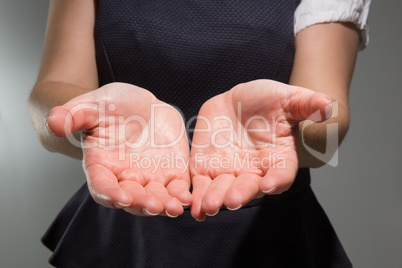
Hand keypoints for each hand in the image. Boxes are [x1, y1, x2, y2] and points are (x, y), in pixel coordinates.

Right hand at [46, 83, 191, 216]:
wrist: (142, 105)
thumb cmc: (113, 106)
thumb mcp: (93, 104)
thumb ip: (74, 114)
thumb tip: (54, 122)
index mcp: (102, 166)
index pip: (102, 186)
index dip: (110, 194)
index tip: (121, 197)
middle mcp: (125, 178)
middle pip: (132, 199)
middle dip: (142, 204)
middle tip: (154, 205)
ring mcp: (149, 179)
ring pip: (156, 199)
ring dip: (165, 205)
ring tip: (175, 207)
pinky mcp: (171, 174)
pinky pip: (177, 189)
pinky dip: (182, 196)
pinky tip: (189, 198)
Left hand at [190, 79, 330, 220]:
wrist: (238, 102)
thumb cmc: (268, 101)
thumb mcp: (288, 98)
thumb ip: (307, 104)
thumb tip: (326, 106)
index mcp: (278, 157)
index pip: (281, 174)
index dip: (276, 180)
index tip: (269, 185)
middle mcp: (254, 171)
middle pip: (249, 187)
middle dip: (240, 194)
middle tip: (232, 200)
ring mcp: (230, 172)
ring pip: (223, 189)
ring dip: (215, 199)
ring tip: (207, 206)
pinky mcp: (207, 168)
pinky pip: (201, 184)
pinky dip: (196, 195)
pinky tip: (191, 205)